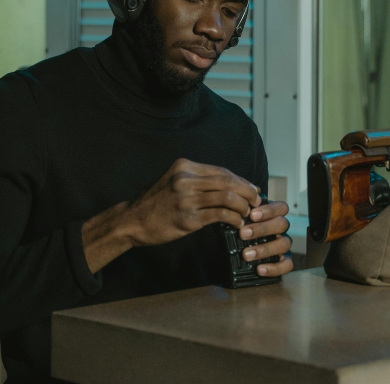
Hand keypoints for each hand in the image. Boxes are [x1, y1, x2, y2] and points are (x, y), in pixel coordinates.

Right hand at [124, 158, 261, 246]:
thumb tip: (229, 185)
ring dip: (243, 205)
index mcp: (184, 166)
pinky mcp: (187, 217)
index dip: (241, 180)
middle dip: (247, 191)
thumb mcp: (174, 182)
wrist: (132, 220)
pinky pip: (220, 215)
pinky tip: (237, 223)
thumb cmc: (156, 203)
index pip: (222, 171)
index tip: (253, 189)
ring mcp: (186, 198)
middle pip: (228, 181)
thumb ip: (197, 180)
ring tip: (249, 213)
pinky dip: (234, 218)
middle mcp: (186, 179)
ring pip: (227, 196)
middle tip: (257, 201)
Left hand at [240, 201, 293, 276]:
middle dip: (262, 229)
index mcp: (273, 216)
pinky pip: (287, 265)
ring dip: (265, 249)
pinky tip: (259, 269)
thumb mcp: (239, 222)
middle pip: (282, 224)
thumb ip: (240, 215)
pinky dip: (274, 268)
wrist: (230, 258)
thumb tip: (234, 210)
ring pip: (284, 244)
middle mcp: (280, 230)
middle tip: (243, 234)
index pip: (281, 208)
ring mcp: (283, 245)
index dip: (269, 210)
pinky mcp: (284, 262)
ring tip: (246, 254)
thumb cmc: (238, 234)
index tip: (252, 215)